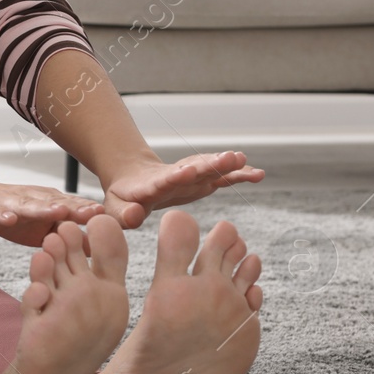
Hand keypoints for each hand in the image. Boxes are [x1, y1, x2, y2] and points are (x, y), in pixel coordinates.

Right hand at [0, 174, 106, 246]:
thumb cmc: (9, 215)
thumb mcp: (39, 229)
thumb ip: (64, 236)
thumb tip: (97, 249)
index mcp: (46, 205)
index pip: (71, 209)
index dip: (89, 213)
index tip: (111, 219)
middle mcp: (31, 200)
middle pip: (54, 204)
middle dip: (74, 208)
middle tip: (93, 213)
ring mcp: (8, 203)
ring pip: (27, 205)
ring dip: (43, 207)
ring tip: (59, 211)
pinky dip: (3, 214)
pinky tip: (11, 219)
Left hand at [102, 151, 264, 228]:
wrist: (134, 180)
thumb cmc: (123, 199)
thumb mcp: (115, 209)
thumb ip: (123, 214)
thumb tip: (134, 216)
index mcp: (152, 185)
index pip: (165, 179)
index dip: (176, 176)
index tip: (189, 171)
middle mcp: (175, 176)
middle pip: (193, 168)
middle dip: (210, 164)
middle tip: (229, 158)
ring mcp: (190, 176)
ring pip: (210, 168)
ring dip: (226, 165)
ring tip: (244, 160)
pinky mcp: (201, 180)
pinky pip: (222, 177)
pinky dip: (238, 175)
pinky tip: (257, 174)